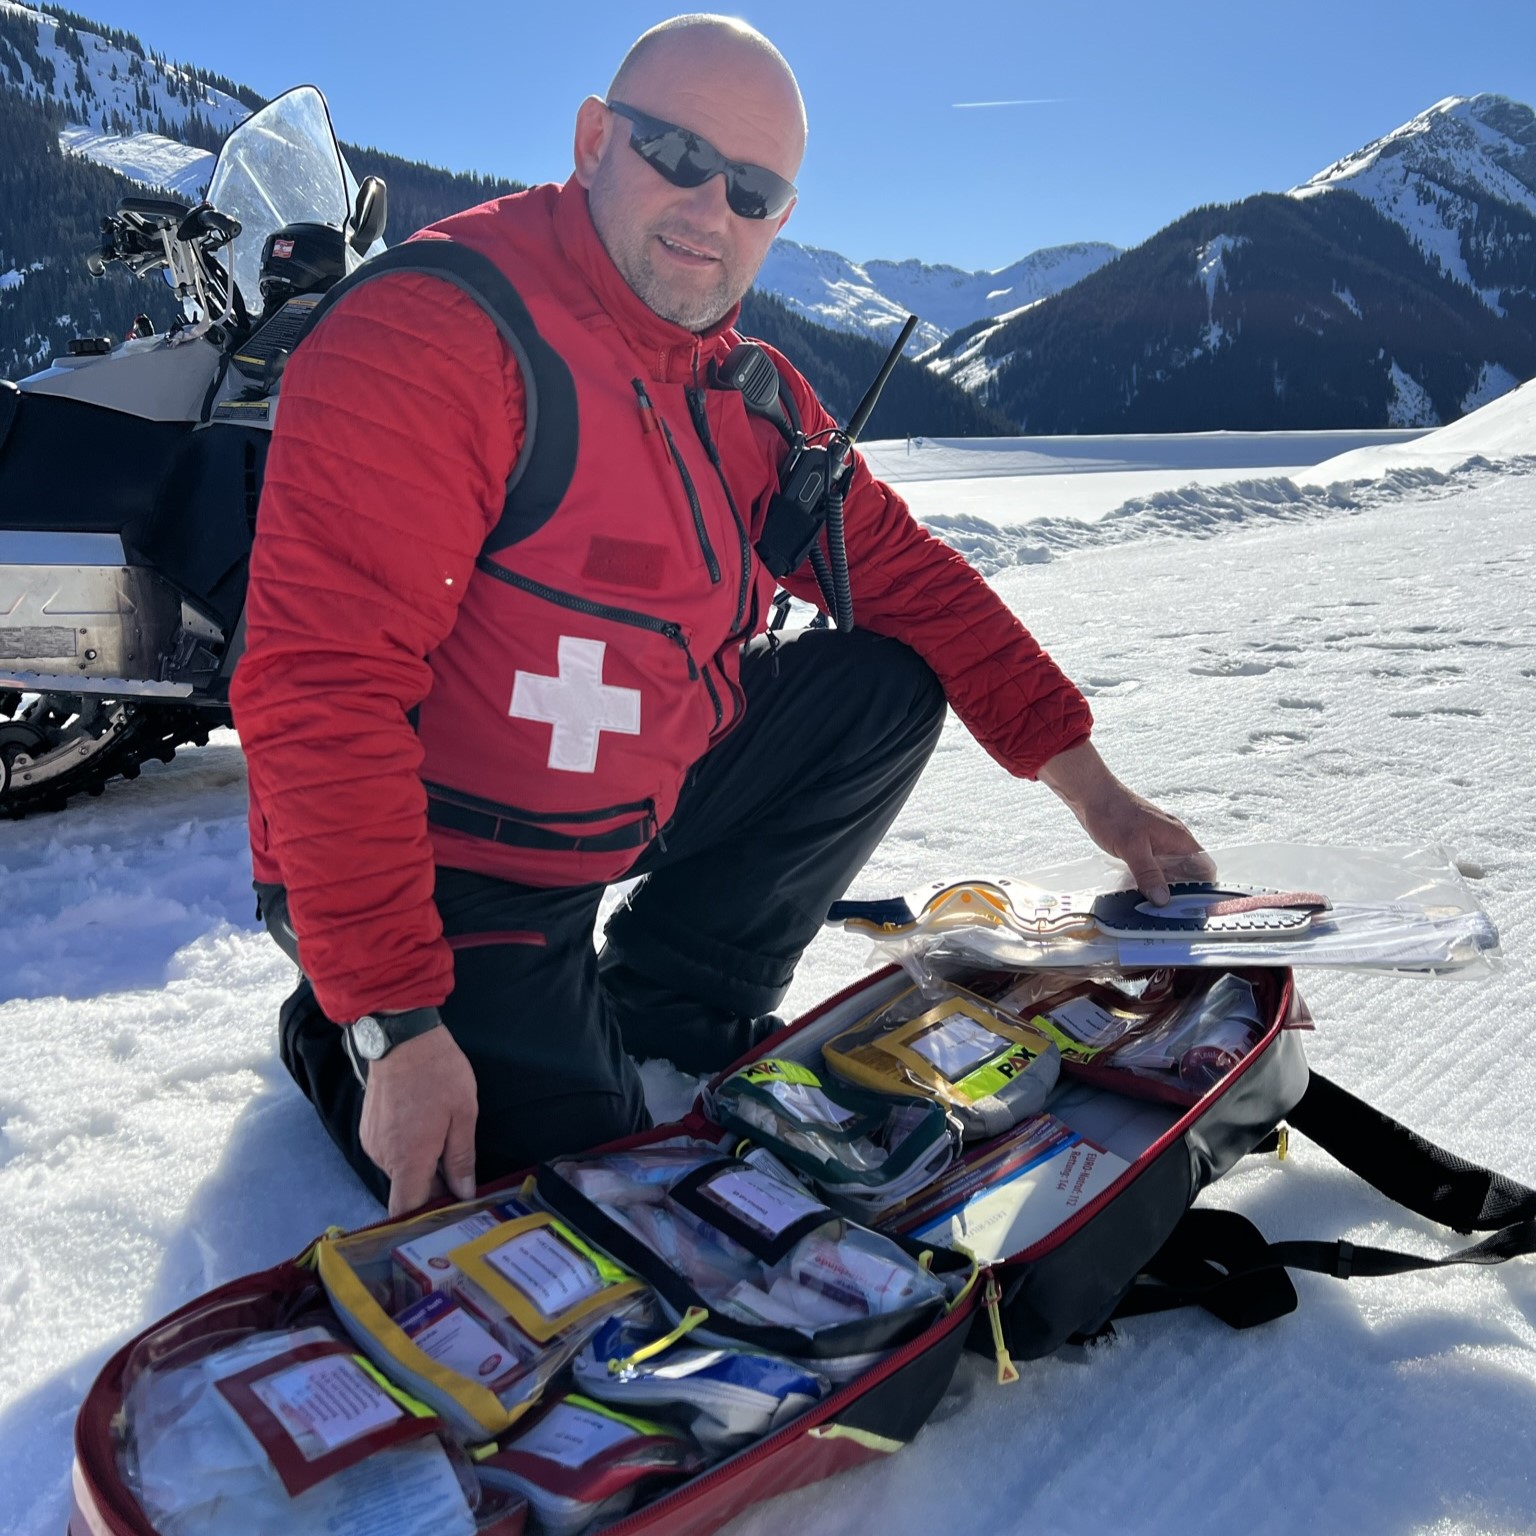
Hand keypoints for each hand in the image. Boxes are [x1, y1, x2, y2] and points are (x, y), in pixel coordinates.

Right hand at [359, 1025, 478, 1215]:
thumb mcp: (463, 1115)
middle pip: (405, 1190)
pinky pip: (389, 1152)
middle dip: (431, 1188)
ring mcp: (371, 1142)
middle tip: (459, 1175)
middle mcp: (383, 1157)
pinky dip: (407, 1150)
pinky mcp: (368, 1129)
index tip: (449, 1215)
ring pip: (398, 1171)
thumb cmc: (438, 1074)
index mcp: (408, 1159)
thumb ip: (461, 1159)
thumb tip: (464, 1193)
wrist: (402, 1038)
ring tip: (443, 1143)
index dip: (426, 1219)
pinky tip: (425, 1130)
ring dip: (420, 1165)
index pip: (405, 1211)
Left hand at [1038, 740, 1214, 903]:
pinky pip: (1152, 866)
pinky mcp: (1142, 845)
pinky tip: (1136, 889)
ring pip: (1168, 870)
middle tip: (1167, 911)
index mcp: (1178, 837)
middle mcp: (1172, 840)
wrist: (1092, 795)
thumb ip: (1148, 873)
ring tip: (1151, 904)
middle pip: (1187, 872)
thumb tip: (1163, 898)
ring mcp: (1157, 842)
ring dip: (1161, 886)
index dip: (1203, 887)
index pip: (1204, 866)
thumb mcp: (1132, 847)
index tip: (1193, 906)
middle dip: (1180, 892)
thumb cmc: (1113, 813)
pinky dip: (1148, 878)